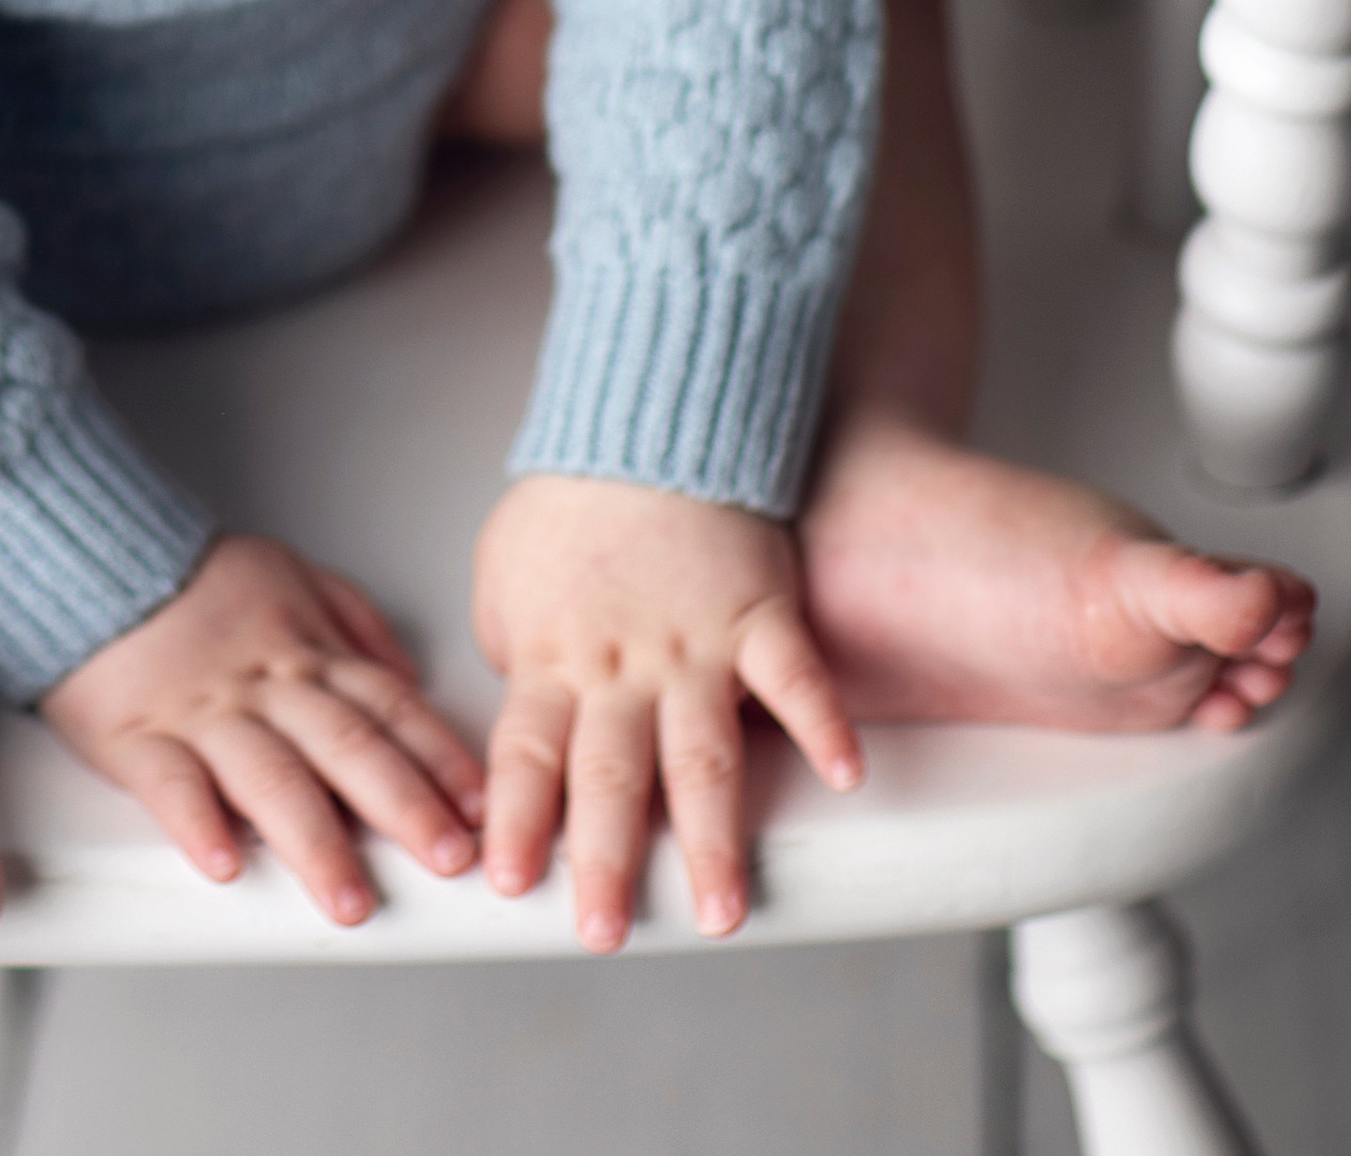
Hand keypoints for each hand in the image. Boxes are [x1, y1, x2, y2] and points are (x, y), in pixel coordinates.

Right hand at [41, 532, 486, 924]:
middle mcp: (266, 685)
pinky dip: (198, 823)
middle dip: (404, 806)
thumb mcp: (289, 572)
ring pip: (269, 776)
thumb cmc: (193, 580)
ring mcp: (203, 712)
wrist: (92, 557)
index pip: (388, 708)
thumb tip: (410, 676)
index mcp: (305, 651)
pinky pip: (171, 782)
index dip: (439, 759)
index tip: (481, 808)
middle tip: (447, 858)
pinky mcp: (137, 735)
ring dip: (315, 841)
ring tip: (350, 897)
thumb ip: (353, 622)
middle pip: (346, 746)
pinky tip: (223, 862)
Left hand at [471, 473, 861, 949]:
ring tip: (722, 912)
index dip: (518, 822)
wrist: (645, 418)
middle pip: (609, 775)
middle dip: (604, 860)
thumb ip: (513, 657)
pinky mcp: (759, 612)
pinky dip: (823, 721)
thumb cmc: (570, 504)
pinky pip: (795, 672)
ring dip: (711, 836)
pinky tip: (846, 777)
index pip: (525, 755)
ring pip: (701, 752)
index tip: (509, 885)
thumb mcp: (504, 577)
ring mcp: (695, 643)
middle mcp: (623, 664)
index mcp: (553, 657)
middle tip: (603, 932)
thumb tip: (522, 726)